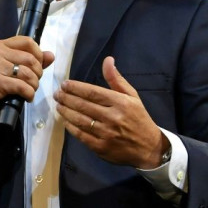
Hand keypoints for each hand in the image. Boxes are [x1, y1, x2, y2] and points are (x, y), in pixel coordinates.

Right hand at [0, 36, 53, 122]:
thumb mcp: (14, 68)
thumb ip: (33, 60)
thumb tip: (50, 55)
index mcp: (0, 45)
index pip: (28, 42)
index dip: (38, 54)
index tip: (37, 66)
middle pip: (30, 59)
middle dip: (38, 74)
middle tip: (33, 82)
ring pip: (28, 73)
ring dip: (34, 85)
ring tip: (29, 90)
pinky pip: (22, 87)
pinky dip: (29, 94)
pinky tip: (26, 97)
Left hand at [54, 56, 168, 168]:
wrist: (149, 148)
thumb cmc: (139, 118)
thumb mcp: (132, 96)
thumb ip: (116, 79)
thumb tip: (107, 60)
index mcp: (120, 103)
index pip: (92, 92)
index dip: (76, 88)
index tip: (65, 84)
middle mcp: (112, 117)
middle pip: (83, 105)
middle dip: (67, 98)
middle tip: (57, 94)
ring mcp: (106, 134)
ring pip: (80, 120)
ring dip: (66, 111)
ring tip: (59, 105)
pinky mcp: (101, 148)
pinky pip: (81, 136)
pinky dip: (71, 127)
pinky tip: (65, 121)